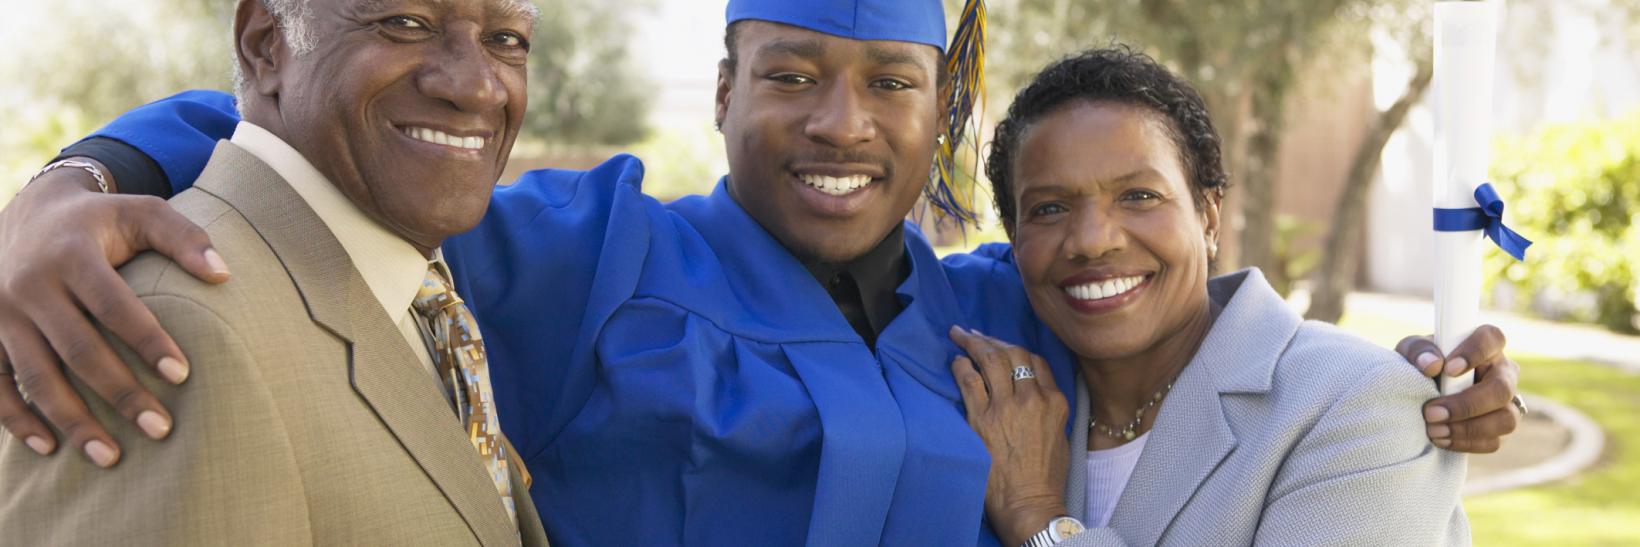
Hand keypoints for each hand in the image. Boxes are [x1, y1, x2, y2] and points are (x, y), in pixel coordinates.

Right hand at [0, 164, 227, 465]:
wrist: (29, 213)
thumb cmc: (100, 221)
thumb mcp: (141, 212)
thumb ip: (184, 237)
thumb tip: (223, 274)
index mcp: (71, 255)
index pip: (113, 304)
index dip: (147, 341)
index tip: (183, 375)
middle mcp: (29, 285)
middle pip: (77, 349)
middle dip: (120, 393)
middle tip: (161, 428)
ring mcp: (2, 314)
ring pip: (36, 377)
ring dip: (72, 420)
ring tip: (112, 456)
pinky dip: (17, 419)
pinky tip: (48, 447)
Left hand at [948, 326, 1069, 545]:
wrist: (1028, 501)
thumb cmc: (1046, 475)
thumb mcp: (1059, 433)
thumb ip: (1046, 405)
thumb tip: (1026, 386)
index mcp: (1054, 401)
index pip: (1035, 360)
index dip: (1014, 348)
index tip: (1000, 344)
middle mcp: (1032, 398)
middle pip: (1012, 353)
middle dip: (990, 338)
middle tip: (972, 331)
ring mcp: (1005, 408)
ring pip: (989, 360)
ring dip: (972, 342)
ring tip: (958, 334)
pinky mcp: (981, 419)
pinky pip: (969, 382)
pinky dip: (961, 366)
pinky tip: (956, 361)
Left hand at [1394, 324, 1520, 452]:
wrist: (1418, 395)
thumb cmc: (1421, 365)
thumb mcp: (1412, 352)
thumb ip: (1419, 351)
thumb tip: (1432, 365)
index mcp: (1486, 347)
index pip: (1492, 339)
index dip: (1474, 353)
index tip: (1448, 369)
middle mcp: (1503, 373)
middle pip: (1502, 389)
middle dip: (1466, 404)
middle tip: (1430, 412)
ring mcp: (1506, 403)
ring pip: (1506, 419)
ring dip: (1468, 428)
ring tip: (1434, 430)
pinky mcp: (1499, 429)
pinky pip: (1494, 441)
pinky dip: (1465, 443)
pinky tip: (1440, 439)